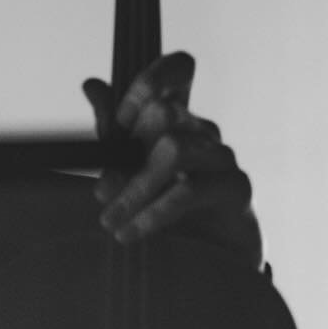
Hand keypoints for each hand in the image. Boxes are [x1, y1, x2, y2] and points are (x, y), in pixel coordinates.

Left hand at [83, 50, 263, 270]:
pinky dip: (154, 212)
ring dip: (134, 190)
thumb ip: (111, 129)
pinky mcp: (235, 187)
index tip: (119, 123)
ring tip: (110, 222)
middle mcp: (202, 130)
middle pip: (165, 111)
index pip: (179, 68)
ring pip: (173, 150)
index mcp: (177, 116)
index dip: (148, 83)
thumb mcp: (127, 166)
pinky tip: (131, 232)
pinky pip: (189, 190)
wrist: (202, 260)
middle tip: (102, 192)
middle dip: (126, 152)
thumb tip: (91, 84)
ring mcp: (221, 156)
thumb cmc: (163, 206)